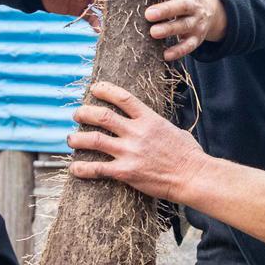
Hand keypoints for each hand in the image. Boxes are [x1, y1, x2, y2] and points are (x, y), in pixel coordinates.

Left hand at [68, 81, 204, 199]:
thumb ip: (159, 125)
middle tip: (77, 114)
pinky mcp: (126, 172)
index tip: (94, 88)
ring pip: (94, 140)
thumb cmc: (189, 155)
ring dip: (77, 138)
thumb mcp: (175, 131)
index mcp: (149, 119)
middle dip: (84, 113)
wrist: (193, 177)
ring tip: (71, 139)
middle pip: (102, 116)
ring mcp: (130, 152)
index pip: (123, 98)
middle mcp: (136, 132)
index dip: (106, 90)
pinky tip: (74, 168)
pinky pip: (97, 169)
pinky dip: (82, 168)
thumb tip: (154, 124)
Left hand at [145, 0, 227, 61]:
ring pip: (184, 26)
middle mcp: (194, 5)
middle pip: (182, 6)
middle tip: (148, 14)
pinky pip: (189, 45)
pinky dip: (178, 51)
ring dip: (169, 29)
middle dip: (166, 10)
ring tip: (153, 32)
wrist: (211, 11)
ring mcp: (197, 22)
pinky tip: (166, 55)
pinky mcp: (197, 38)